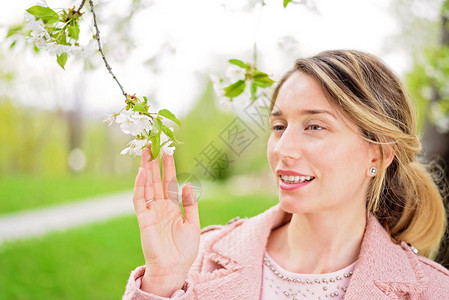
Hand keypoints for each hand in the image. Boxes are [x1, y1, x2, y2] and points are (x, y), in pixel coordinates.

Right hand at [132, 145, 199, 295]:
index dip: (168, 167)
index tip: (168, 151)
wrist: (173, 268)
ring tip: (146, 152)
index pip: (169, 182)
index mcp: (172, 207)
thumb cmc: (184, 249)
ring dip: (145, 169)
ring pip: (146, 186)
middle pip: (156, 180)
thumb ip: (190, 204)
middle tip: (153, 144)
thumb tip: (186, 185)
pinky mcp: (143, 218)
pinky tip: (141, 173)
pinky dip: (139, 186)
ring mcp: (151, 211)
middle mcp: (160, 206)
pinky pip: (139, 200)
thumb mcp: (192, 224)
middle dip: (154, 163)